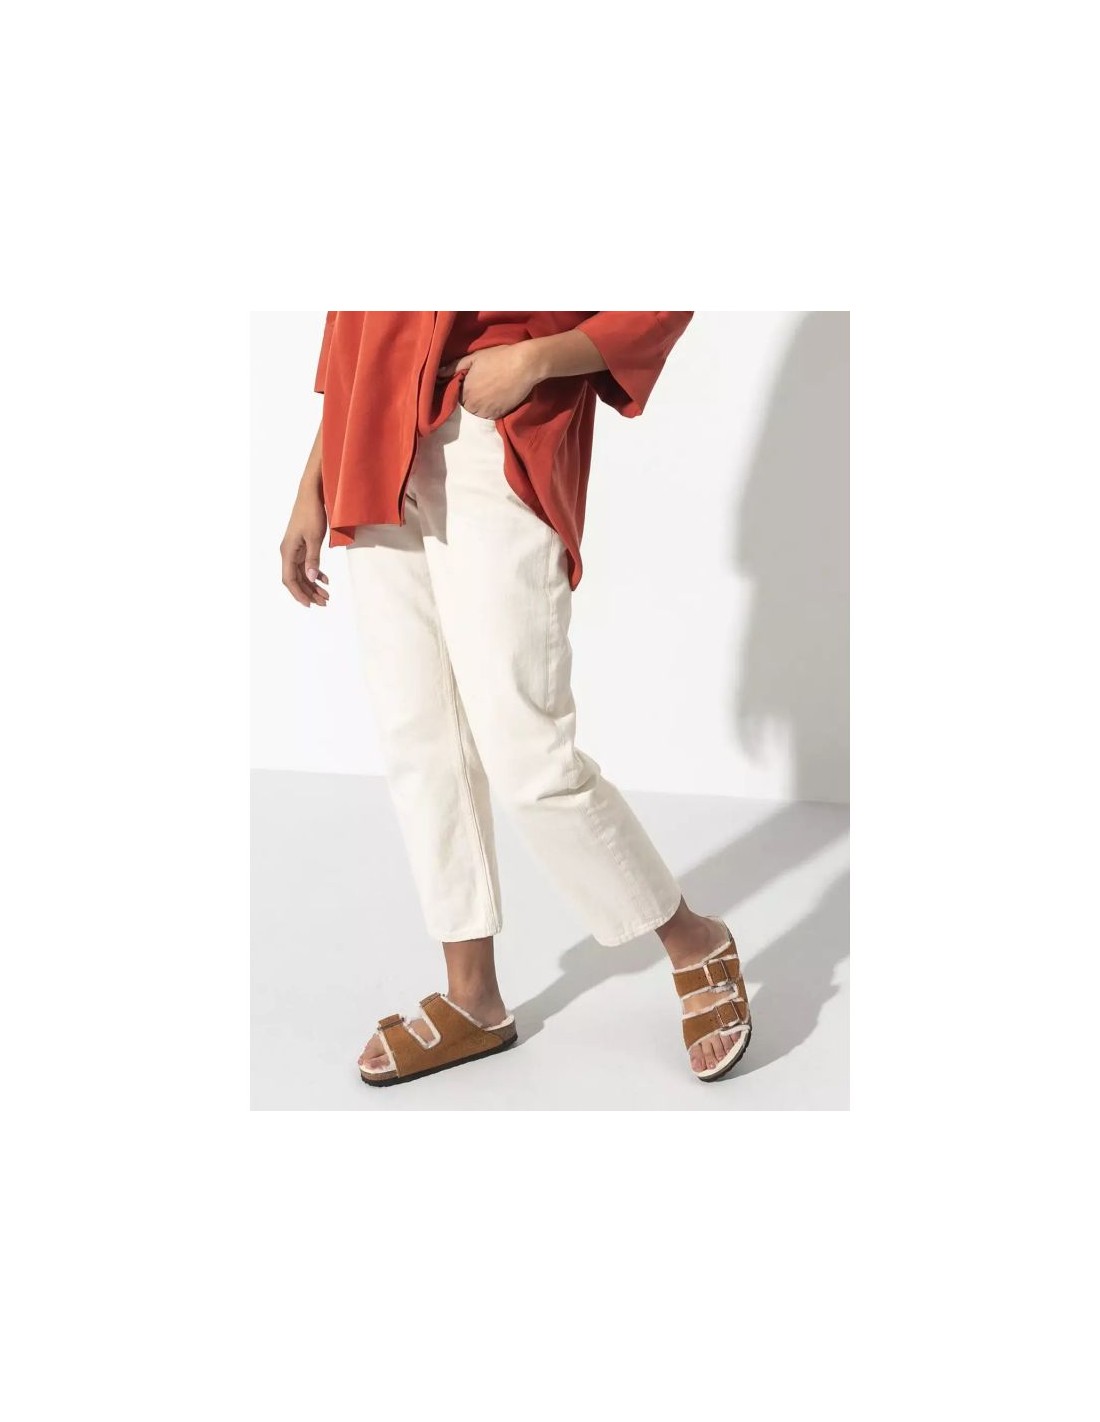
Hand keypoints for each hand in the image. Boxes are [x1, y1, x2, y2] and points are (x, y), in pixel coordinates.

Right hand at [280, 487, 329, 607]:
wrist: (311, 494)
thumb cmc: (311, 512)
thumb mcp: (314, 537)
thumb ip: (313, 559)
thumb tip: (312, 578)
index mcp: (288, 551)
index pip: (290, 579)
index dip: (299, 594)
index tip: (309, 604)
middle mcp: (288, 552)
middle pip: (296, 579)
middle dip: (309, 593)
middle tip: (324, 602)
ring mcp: (294, 549)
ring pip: (302, 573)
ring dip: (313, 585)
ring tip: (326, 595)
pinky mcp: (301, 545)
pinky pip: (306, 564)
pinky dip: (315, 573)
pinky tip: (325, 580)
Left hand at [438, 342, 542, 418]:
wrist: (524, 365)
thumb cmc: (499, 358)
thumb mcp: (474, 358)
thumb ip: (453, 367)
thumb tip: (438, 373)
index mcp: (464, 390)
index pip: (454, 397)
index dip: (461, 390)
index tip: (468, 384)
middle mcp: (472, 405)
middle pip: (465, 406)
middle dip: (469, 398)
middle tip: (481, 387)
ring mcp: (486, 412)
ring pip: (476, 413)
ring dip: (479, 406)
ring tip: (489, 392)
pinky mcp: (498, 415)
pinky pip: (489, 417)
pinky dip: (490, 410)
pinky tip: (496, 398)